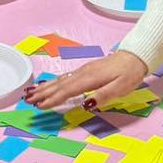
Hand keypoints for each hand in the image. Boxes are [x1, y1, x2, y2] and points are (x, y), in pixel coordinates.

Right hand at [24, 51, 146, 109]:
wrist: (135, 56)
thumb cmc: (129, 74)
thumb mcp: (121, 88)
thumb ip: (103, 96)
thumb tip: (85, 105)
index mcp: (90, 79)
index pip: (67, 91)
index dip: (53, 100)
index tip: (40, 106)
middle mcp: (83, 73)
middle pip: (59, 84)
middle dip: (43, 93)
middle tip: (27, 100)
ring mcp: (83, 71)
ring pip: (61, 80)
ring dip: (45, 87)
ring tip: (31, 93)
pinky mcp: (86, 70)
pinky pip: (65, 78)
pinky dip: (54, 82)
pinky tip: (49, 85)